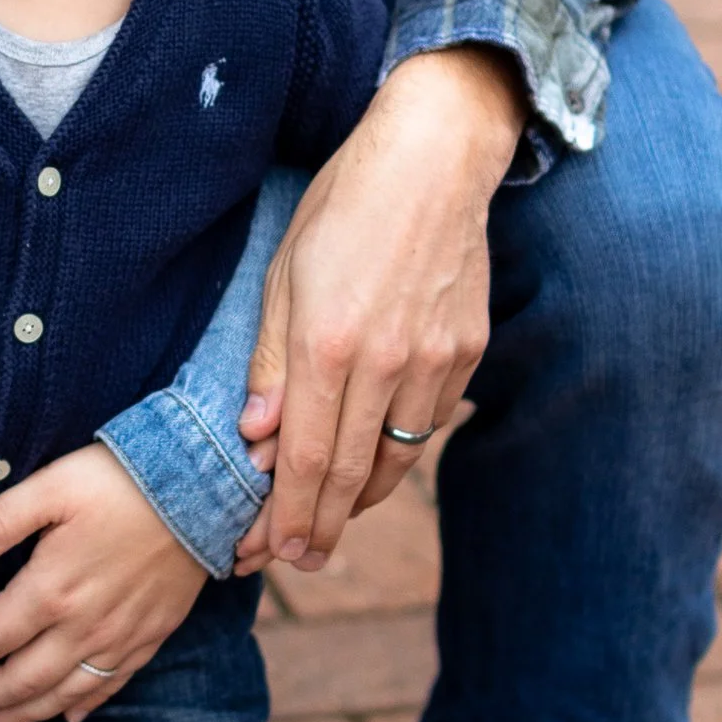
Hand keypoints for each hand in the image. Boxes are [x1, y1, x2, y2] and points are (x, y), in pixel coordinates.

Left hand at [0, 444, 204, 721]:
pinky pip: (110, 686)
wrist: (204, 490)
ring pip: (62, 695)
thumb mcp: (51, 485)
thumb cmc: (121, 480)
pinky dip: (82, 707)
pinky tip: (67, 718)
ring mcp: (119, 638)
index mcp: (51, 591)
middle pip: (19, 680)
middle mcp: (83, 627)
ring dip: (22, 716)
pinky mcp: (150, 637)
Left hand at [235, 44, 522, 575]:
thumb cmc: (343, 206)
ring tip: (329, 525)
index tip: (266, 552)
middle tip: (295, 562)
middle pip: (347, 472)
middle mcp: (384, 361)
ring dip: (359, 500)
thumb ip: (270, 361)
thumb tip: (254, 438)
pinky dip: (398, 449)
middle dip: (317, 528)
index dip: (283, 515)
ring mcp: (434, 360)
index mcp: (327, 342)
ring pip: (395, 457)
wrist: (435, 160)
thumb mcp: (283, 274)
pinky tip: (374, 461)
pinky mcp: (467, 351)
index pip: (301, 457)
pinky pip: (429, 421)